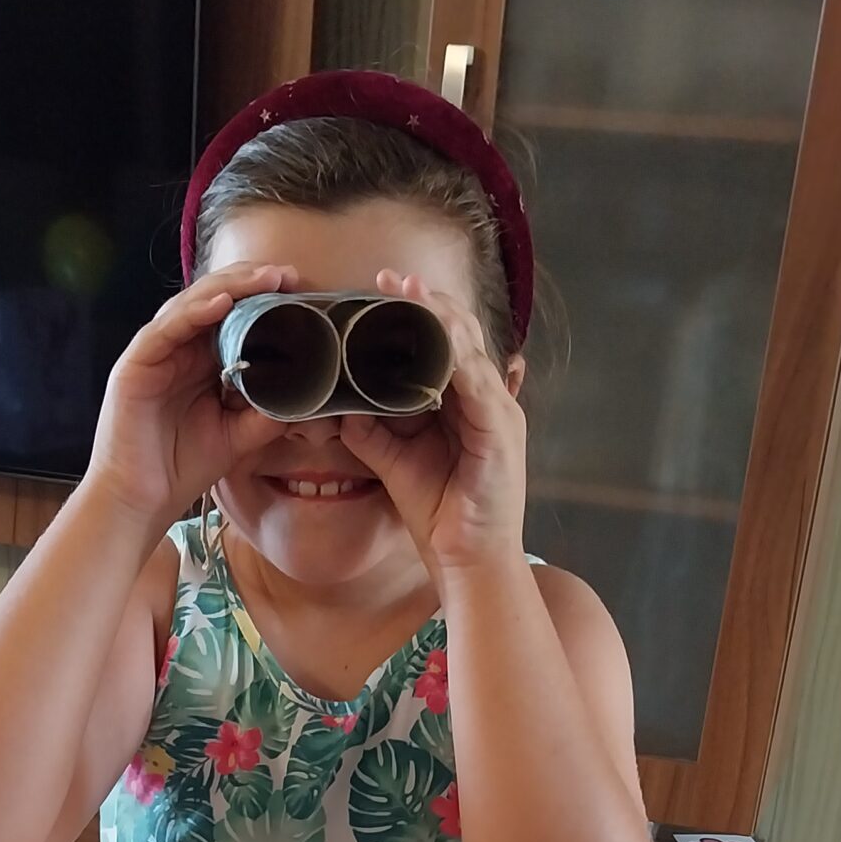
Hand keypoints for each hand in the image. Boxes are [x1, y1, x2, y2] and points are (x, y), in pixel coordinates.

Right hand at [83, 263, 301, 533]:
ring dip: (230, 287)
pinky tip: (222, 301)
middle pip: (215, 300)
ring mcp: (155, 353)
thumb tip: (306, 393)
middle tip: (290, 275)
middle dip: (252, 282)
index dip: (264, 300)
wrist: (140, 501)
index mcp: (200, 362)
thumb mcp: (238, 437)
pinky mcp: (135, 364)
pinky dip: (194, 311)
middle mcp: (177, 350)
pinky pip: (166, 329)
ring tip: (265, 277)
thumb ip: (266, 412)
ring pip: (192, 304)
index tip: (302, 292)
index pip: (233, 317)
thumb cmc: (181, 468)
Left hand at [337, 271, 526, 576]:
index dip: (418, 311)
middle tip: (390, 278)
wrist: (468, 563)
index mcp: (465, 402)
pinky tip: (436, 335)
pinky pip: (478, 385)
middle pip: (460, 334)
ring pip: (470, 349)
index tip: (383, 287)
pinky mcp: (500, 435)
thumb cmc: (440, 515)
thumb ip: (373, 433)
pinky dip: (457, 358)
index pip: (445, 342)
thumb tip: (340, 408)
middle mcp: (487, 399)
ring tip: (410, 291)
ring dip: (440, 317)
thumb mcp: (396, 464)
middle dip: (426, 301)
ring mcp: (499, 414)